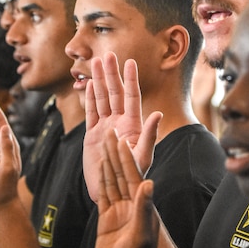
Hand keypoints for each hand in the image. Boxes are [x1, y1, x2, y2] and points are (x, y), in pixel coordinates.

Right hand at [83, 53, 161, 200]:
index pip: (131, 97)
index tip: (130, 62)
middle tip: (107, 54)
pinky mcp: (93, 135)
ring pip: (102, 99)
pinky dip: (90, 98)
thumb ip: (149, 136)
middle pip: (115, 93)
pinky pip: (92, 112)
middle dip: (112, 73)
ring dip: (100, 81)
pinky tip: (90, 83)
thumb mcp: (142, 158)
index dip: (130, 79)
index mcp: (133, 126)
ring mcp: (105, 128)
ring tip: (96, 62)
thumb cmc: (131, 177)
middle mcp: (119, 123)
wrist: (112, 192)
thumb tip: (157, 114)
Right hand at [92, 130, 158, 247]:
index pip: (134, 177)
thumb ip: (144, 211)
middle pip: (123, 175)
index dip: (127, 157)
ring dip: (108, 162)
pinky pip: (104, 195)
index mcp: (144, 209)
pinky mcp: (107, 220)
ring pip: (113, 182)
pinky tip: (98, 165)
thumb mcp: (139, 239)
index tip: (121, 138)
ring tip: (103, 143)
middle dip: (117, 153)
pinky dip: (101, 179)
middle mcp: (134, 207)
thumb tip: (149, 183)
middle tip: (111, 131)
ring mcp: (120, 213)